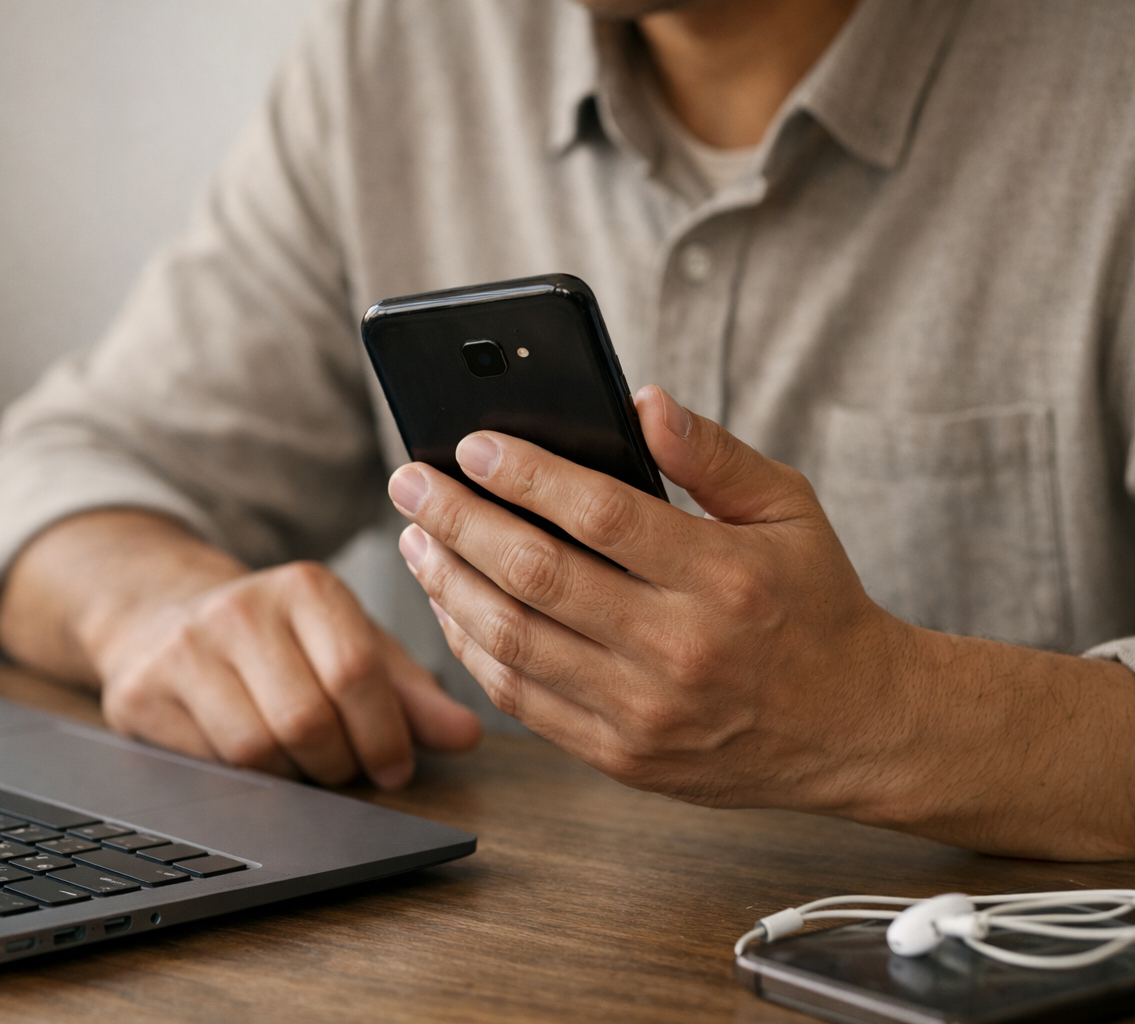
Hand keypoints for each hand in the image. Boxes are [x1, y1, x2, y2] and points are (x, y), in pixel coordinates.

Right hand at [0, 510, 480, 789]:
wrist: (161, 615)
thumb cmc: (278, 642)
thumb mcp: (351, 649)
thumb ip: (412, 694)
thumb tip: (467, 735)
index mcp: (305, 587)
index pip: (357, 672)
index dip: (384, 735)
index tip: (395, 767)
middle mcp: (240, 608)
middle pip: (307, 719)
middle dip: (339, 764)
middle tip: (346, 769)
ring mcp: (184, 649)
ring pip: (256, 749)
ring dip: (292, 776)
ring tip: (303, 763)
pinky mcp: (140, 692)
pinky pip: (207, 765)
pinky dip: (244, 781)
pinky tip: (254, 761)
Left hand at [386, 384, 922, 815]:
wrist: (854, 727)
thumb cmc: (814, 604)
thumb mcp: (789, 510)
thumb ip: (713, 454)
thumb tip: (641, 401)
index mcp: (723, 577)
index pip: (599, 514)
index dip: (524, 475)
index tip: (471, 445)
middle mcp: (680, 648)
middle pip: (536, 575)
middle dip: (457, 521)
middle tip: (410, 482)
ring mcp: (645, 712)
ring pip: (513, 641)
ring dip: (449, 584)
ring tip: (415, 539)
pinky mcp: (622, 757)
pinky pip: (522, 700)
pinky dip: (472, 650)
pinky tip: (451, 605)